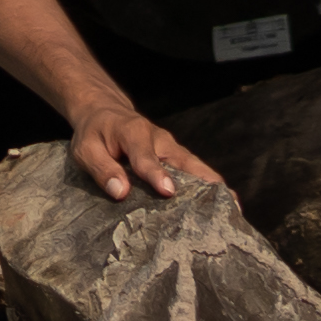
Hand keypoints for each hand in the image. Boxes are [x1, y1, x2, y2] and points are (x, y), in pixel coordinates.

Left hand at [68, 95, 221, 201]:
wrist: (104, 111)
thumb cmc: (94, 133)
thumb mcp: (85, 150)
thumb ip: (102, 169)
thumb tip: (120, 192)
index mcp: (134, 134)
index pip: (147, 157)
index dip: (157, 174)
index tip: (168, 190)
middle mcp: (160, 140)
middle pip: (186, 161)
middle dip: (206, 182)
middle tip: (225, 204)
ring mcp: (171, 148)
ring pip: (197, 167)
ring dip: (215, 186)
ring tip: (234, 208)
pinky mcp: (175, 156)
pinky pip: (194, 171)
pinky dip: (208, 186)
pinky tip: (221, 205)